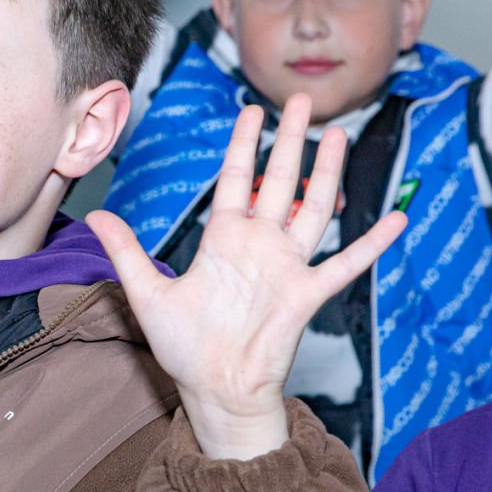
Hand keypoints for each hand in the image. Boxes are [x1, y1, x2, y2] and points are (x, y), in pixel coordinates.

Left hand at [87, 95, 406, 460]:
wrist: (214, 390)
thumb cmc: (184, 348)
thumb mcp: (146, 293)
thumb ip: (126, 251)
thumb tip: (94, 215)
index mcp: (224, 240)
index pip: (237, 179)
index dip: (244, 145)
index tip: (252, 111)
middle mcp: (259, 245)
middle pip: (281, 181)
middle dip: (291, 141)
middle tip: (303, 101)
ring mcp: (286, 267)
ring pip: (313, 208)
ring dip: (327, 174)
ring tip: (337, 136)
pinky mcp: (306, 294)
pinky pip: (346, 264)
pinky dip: (371, 244)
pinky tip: (396, 219)